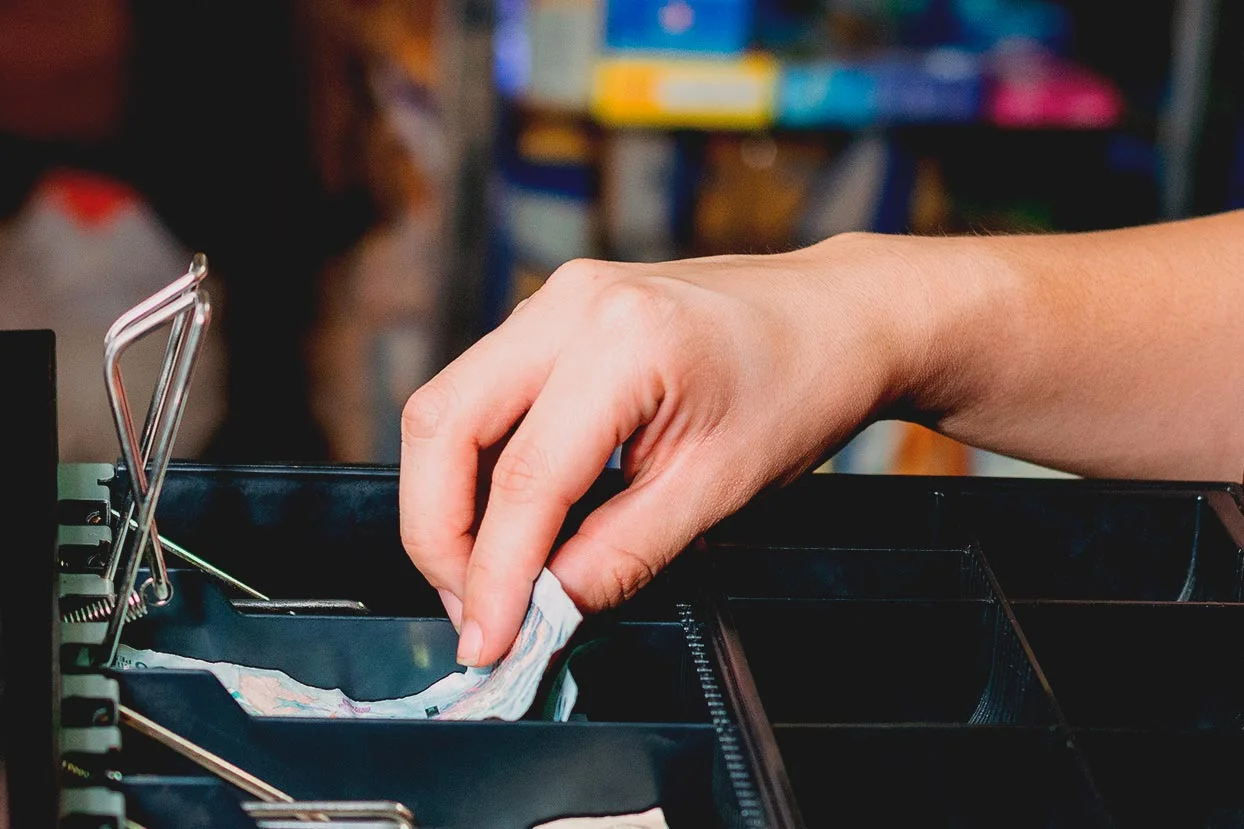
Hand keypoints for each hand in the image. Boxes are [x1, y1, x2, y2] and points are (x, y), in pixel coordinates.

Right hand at [400, 233, 930, 665]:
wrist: (836, 318)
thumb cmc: (799, 389)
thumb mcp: (718, 489)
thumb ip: (621, 556)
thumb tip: (542, 609)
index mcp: (625, 342)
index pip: (524, 477)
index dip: (494, 573)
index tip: (489, 640)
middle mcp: (571, 305)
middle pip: (443, 423)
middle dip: (438, 533)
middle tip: (472, 609)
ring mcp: (556, 300)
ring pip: (449, 405)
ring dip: (449, 498)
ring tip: (487, 573)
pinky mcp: (553, 314)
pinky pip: (482, 391)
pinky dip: (478, 463)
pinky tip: (509, 516)